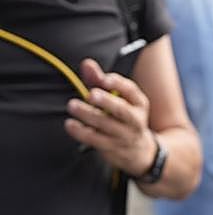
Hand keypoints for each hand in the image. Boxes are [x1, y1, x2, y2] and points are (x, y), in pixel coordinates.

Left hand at [64, 58, 156, 176]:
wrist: (139, 151)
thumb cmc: (122, 118)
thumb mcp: (117, 99)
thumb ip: (99, 80)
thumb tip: (86, 63)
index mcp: (139, 103)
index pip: (131, 91)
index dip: (118, 84)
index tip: (104, 78)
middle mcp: (135, 119)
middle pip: (122, 110)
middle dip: (107, 101)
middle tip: (91, 94)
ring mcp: (124, 135)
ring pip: (106, 125)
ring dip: (88, 115)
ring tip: (73, 105)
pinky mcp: (111, 147)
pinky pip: (95, 140)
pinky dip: (81, 132)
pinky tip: (70, 124)